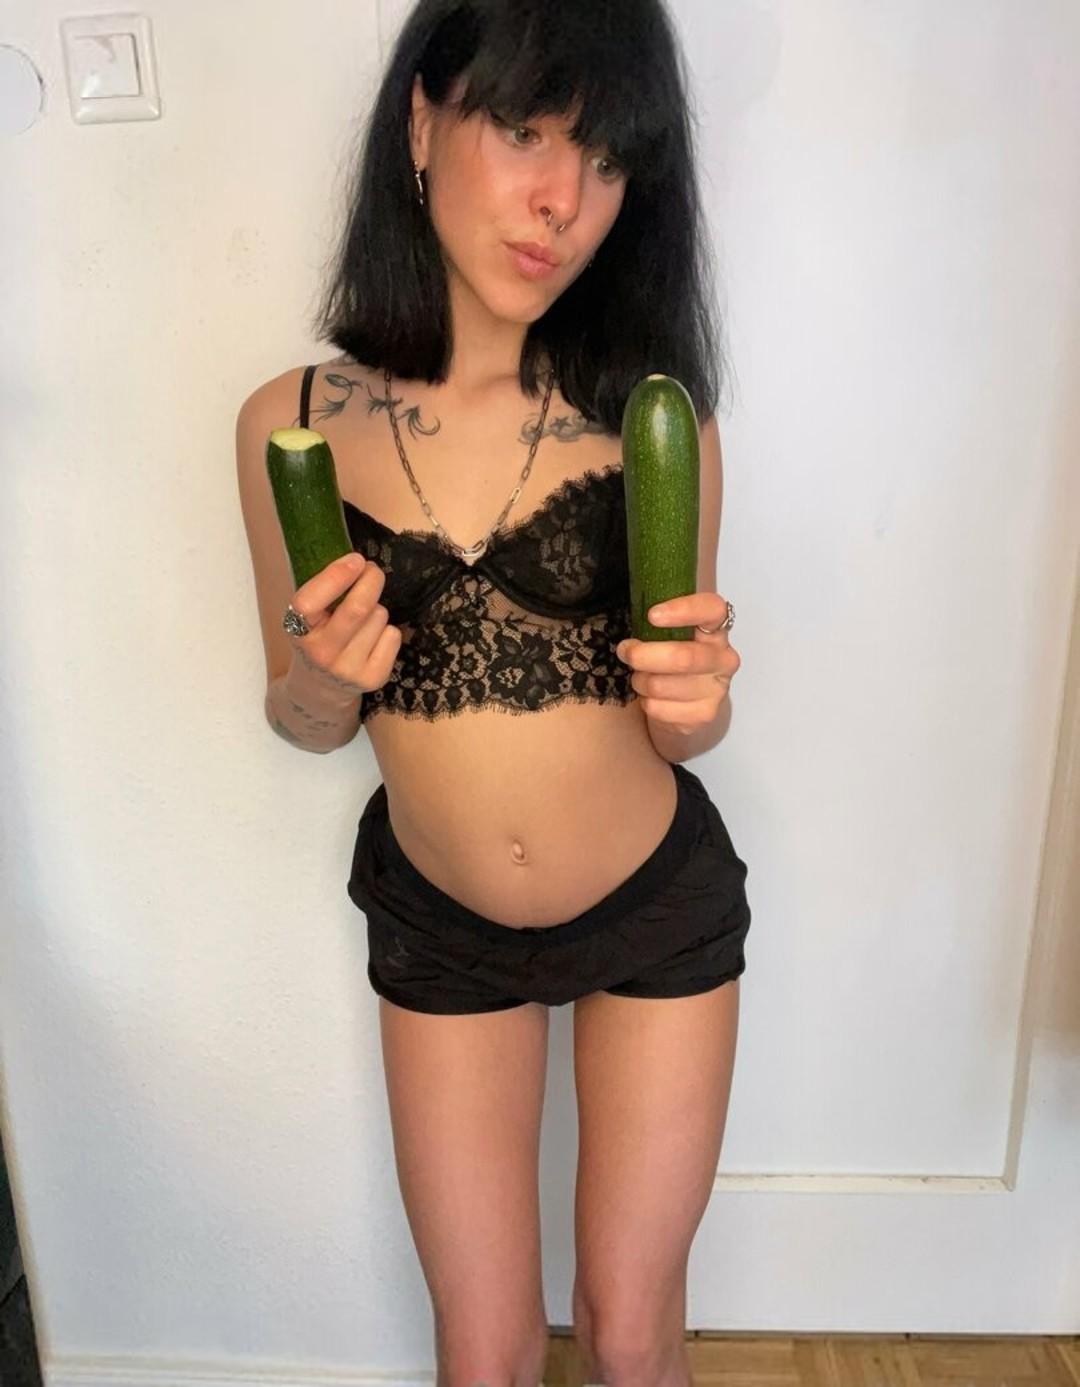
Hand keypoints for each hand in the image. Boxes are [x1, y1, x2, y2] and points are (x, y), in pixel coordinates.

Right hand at [285, 553, 402, 699]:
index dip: (336, 576)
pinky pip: (393, 635)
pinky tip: (372, 640)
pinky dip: (386, 630)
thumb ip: (324, 592)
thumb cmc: (316, 639)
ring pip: (378, 618)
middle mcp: (322, 653)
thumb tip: (357, 561)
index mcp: (298, 631)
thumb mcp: (307, 617)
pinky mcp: (373, 679)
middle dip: (371, 581)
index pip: (310, 601)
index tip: (355, 559)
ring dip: (375, 610)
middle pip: (358, 609)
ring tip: (361, 622)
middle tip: (372, 570)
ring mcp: (348, 669)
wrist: (321, 688)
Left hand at [615, 594, 739, 736]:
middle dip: (643, 655)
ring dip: (640, 681)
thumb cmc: (672, 662)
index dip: (684, 610)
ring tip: (640, 678)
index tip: (652, 615)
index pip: (712, 611)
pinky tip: (652, 698)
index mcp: (716, 632)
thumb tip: (633, 618)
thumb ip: (659, 625)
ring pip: (662, 685)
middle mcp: (723, 659)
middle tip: (626, 651)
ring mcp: (716, 690)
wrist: (686, 707)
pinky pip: (658, 708)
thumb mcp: (670, 637)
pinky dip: (646, 703)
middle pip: (682, 657)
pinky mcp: (703, 715)